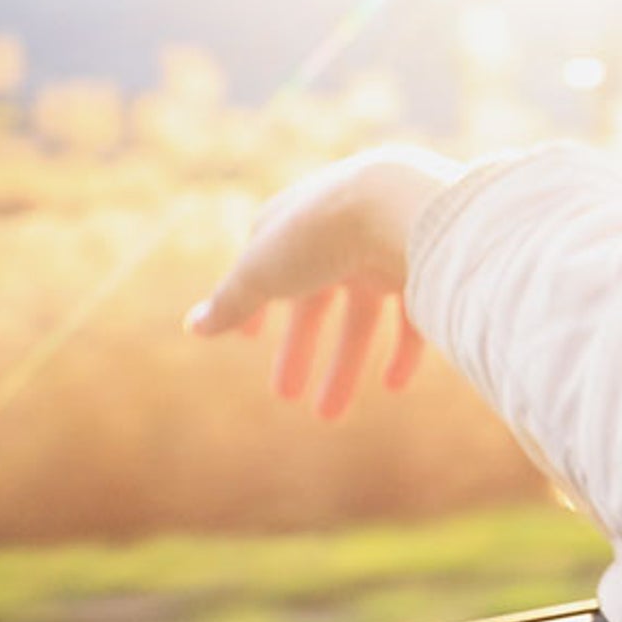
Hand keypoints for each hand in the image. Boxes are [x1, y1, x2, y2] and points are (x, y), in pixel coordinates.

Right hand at [190, 145, 468, 419]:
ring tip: (328, 414)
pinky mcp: (427, 269)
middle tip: (285, 394)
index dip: (257, 302)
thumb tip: (194, 326)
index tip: (249, 338)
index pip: (270, 262)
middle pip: (317, 300)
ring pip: (363, 316)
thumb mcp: (261, 272)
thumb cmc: (322, 233)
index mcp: (297, 222)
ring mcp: (387, 250)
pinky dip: (403, 352)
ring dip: (345, 365)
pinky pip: (415, 316)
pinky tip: (394, 386)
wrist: (406, 207)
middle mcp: (343, 233)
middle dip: (299, 348)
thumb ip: (230, 302)